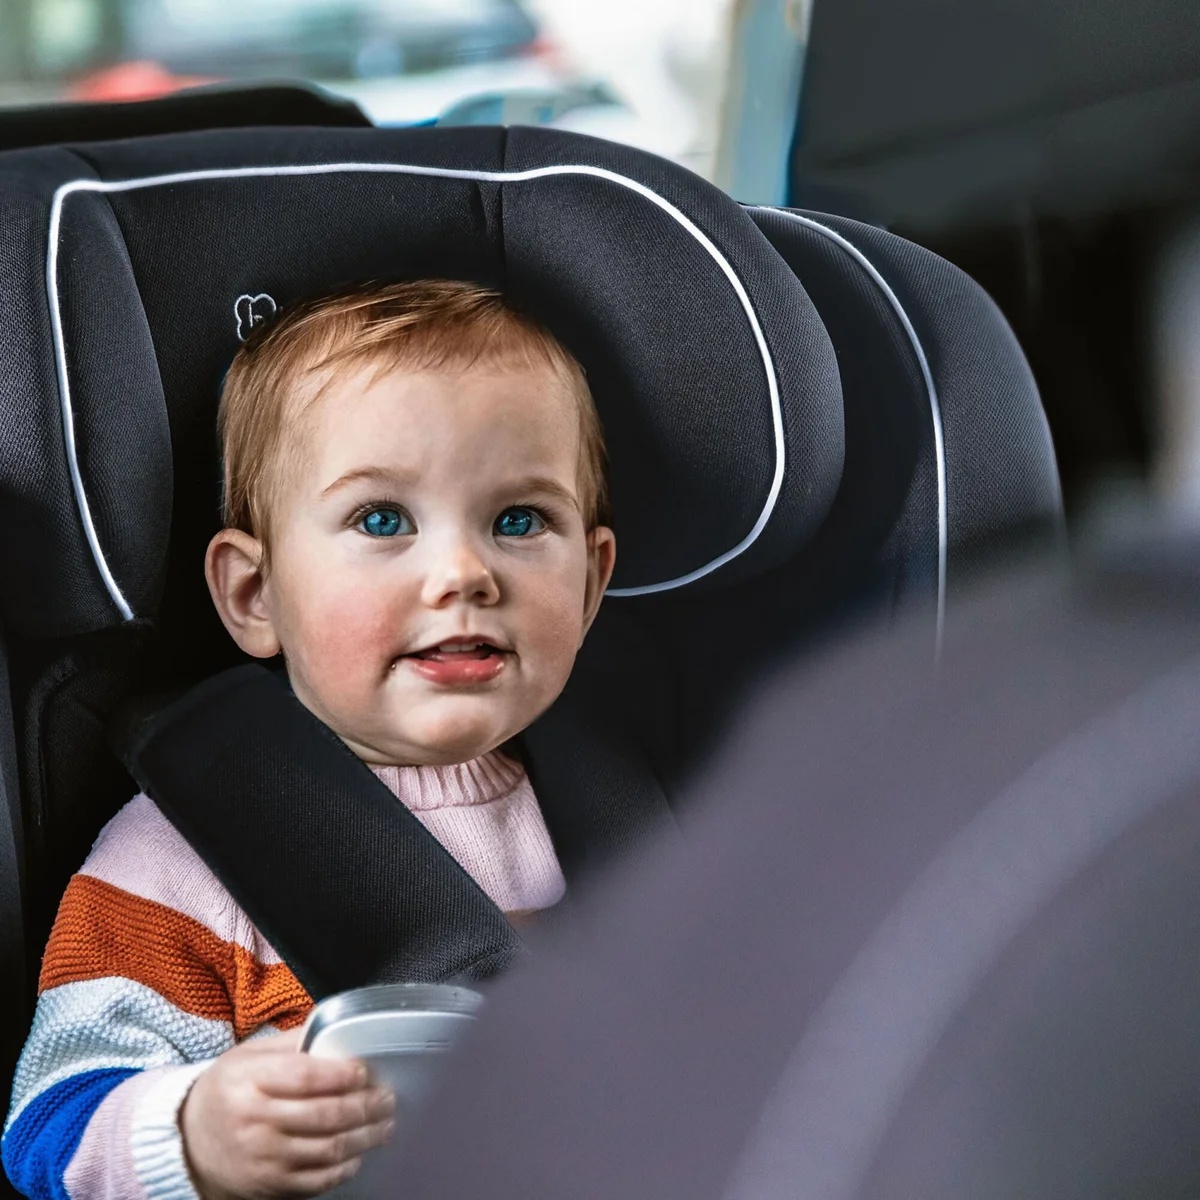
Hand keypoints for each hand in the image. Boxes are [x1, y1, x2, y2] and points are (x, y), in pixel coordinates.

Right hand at [180, 1027, 395, 1199]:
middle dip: (364, 1106)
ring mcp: (262, 1158)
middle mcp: (255, 1121)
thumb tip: (338, 1031)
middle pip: (323, 1115)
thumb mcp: (248, 1056)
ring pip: (326, 1150)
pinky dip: (344, 1168)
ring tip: (385, 1124)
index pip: (305, 1077)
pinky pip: (316, 1181)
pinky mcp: (268, 1186)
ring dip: (364, 1137)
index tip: (366, 1071)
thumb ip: (292, 1043)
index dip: (342, 1074)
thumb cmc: (227, 1090)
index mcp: (248, 1081)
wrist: (187, 1143)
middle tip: (387, 1098)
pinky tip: (359, 1154)